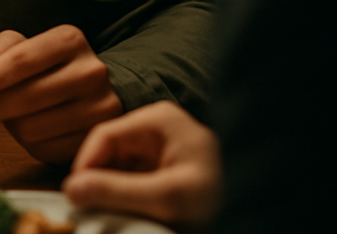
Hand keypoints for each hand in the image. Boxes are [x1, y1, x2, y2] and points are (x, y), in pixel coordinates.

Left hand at [0, 26, 121, 162]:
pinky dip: (27, 143)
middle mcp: (91, 72)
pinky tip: (28, 126)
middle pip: (27, 97)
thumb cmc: (44, 65)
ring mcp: (100, 108)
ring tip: (8, 112)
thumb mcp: (20, 46)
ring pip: (33, 128)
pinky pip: (45, 150)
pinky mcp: (95, 139)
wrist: (86, 88)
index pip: (22, 60)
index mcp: (70, 40)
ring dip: (9, 125)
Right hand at [62, 100, 220, 226]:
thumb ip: (119, 191)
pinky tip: (127, 215)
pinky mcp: (167, 174)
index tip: (73, 195)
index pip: (104, 134)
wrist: (264, 213)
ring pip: (120, 169)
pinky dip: (127, 200)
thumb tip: (72, 188)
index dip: (84, 164)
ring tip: (108, 215)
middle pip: (110, 152)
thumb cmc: (224, 196)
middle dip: (98, 180)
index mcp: (157, 120)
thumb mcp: (169, 197)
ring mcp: (162, 152)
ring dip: (112, 193)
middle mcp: (157, 130)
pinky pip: (135, 183)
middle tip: (87, 209)